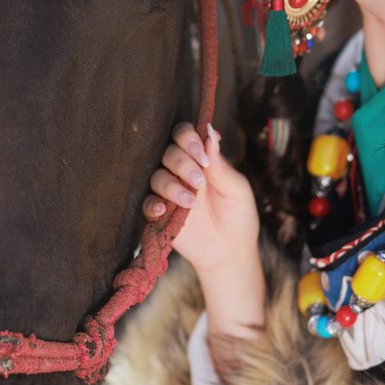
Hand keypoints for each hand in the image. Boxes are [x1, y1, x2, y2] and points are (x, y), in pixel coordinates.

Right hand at [142, 122, 259, 273]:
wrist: (231, 251)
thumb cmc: (238, 216)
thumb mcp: (237, 189)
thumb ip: (221, 165)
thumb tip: (210, 134)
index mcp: (201, 159)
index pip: (183, 135)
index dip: (188, 139)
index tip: (202, 157)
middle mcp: (181, 171)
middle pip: (168, 153)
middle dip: (182, 164)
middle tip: (199, 182)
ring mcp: (169, 192)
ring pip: (156, 176)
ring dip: (172, 186)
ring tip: (192, 203)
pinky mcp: (159, 214)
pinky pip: (146, 203)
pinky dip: (152, 204)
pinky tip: (163, 209)